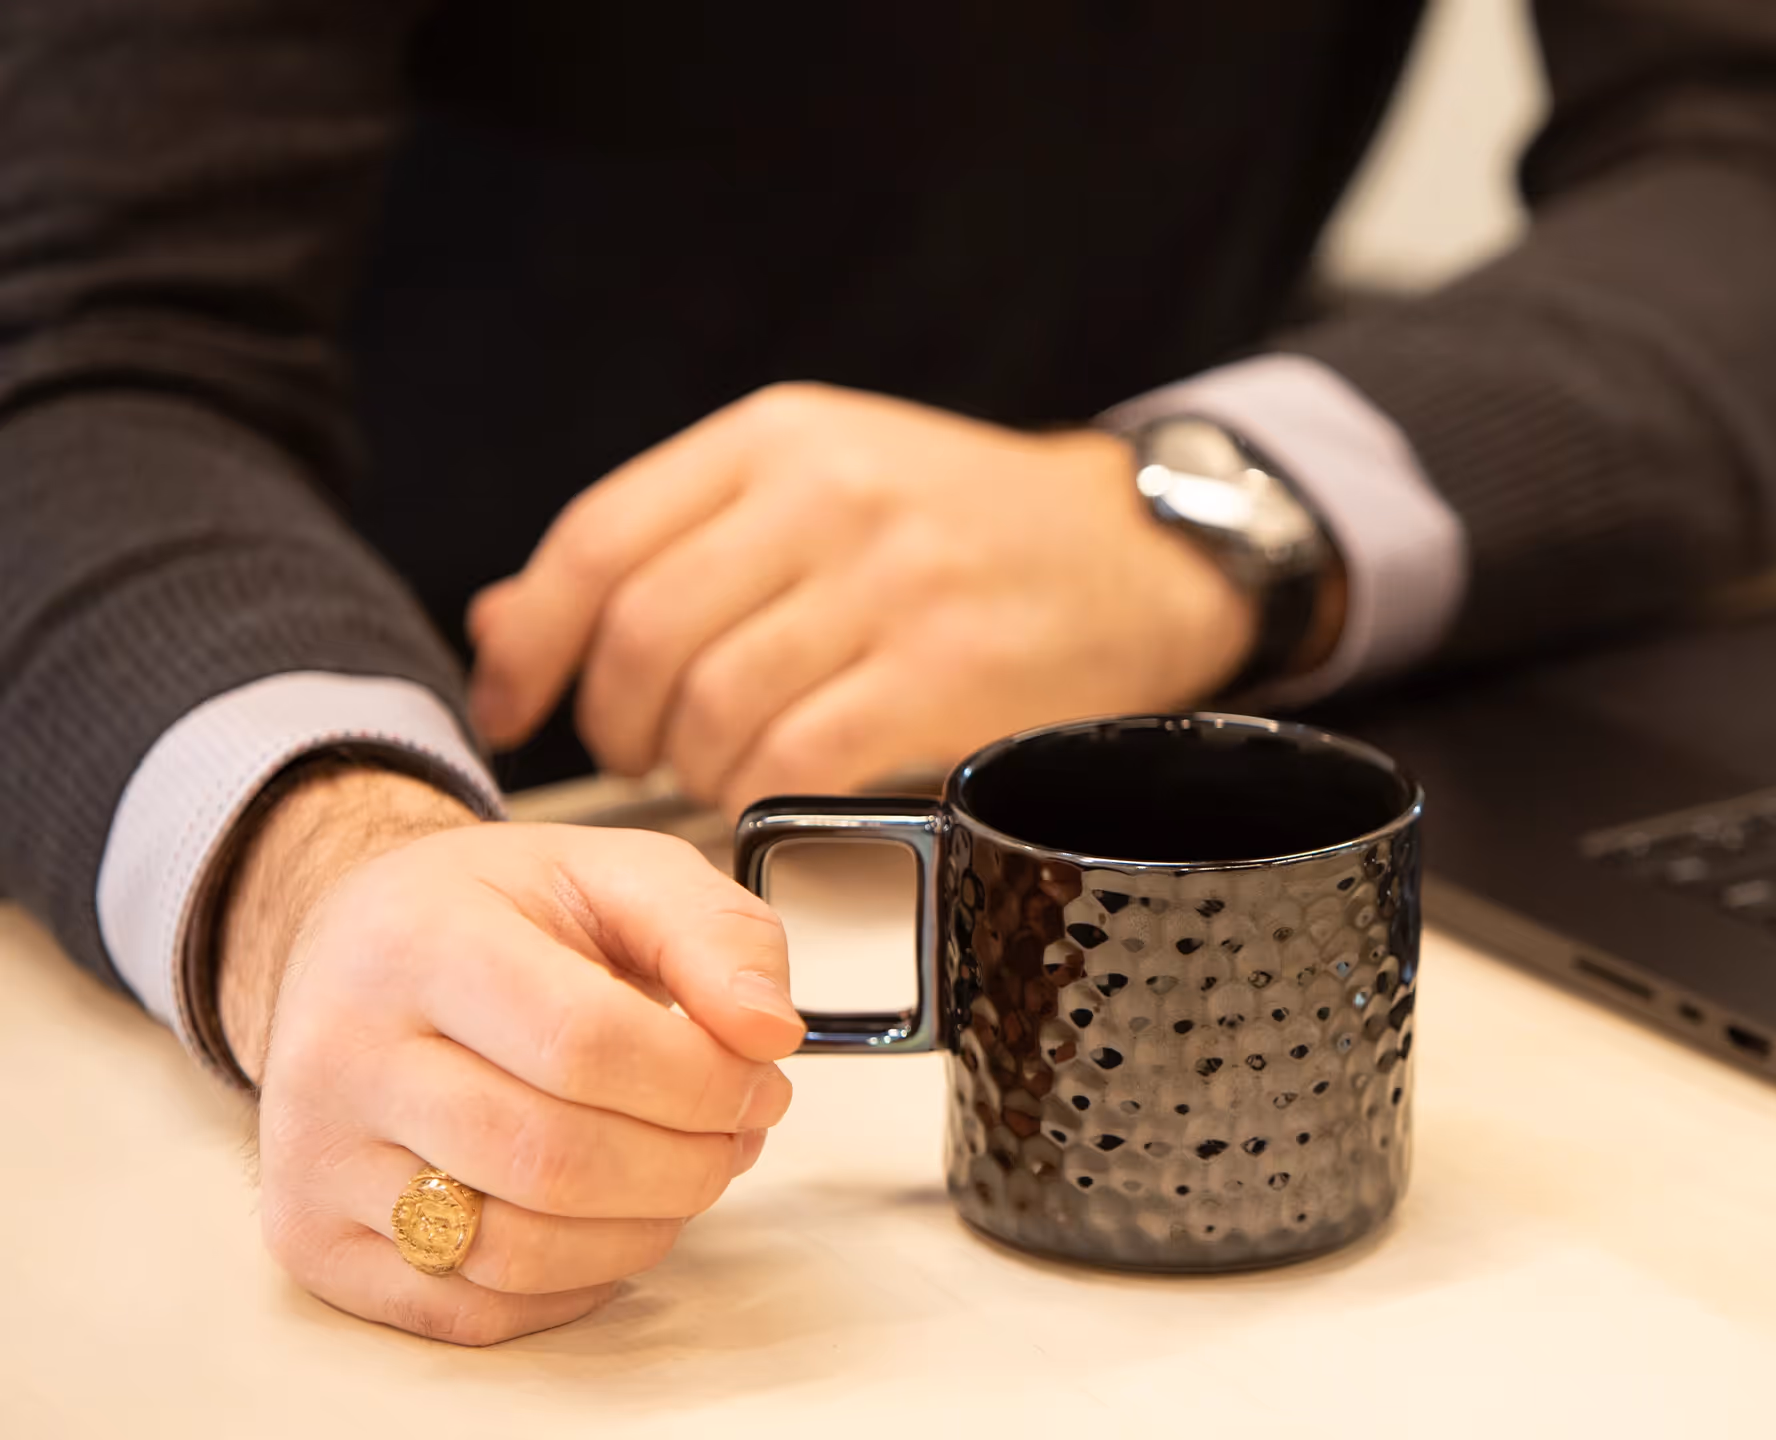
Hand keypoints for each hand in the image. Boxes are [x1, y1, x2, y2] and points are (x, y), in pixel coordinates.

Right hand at [219, 764, 798, 1344]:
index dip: (703, 1080)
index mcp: (417, 940)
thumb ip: (717, 932)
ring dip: (646, 1228)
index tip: (762, 1077)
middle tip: (738, 1130)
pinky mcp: (315, 1242)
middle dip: (689, 1161)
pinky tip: (611, 1217)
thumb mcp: (618, 873)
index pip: (585, 1042)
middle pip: (555, 1158)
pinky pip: (473, 1308)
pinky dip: (575, 1281)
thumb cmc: (498, 913)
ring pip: (516, 1249)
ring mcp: (315, 1158)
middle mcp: (341, 1053)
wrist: (356, 945)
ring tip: (687, 1169)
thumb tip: (771, 1032)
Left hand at [465, 383, 1257, 812]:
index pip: (598, 539)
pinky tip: (773, 792)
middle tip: (635, 752)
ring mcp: (892, 580)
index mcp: (777, 437)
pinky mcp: (948, 669)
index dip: (533, 642)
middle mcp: (826, 494)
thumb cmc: (967, 528)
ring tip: (714, 772)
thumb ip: (667, 543)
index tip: (515, 705)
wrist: (1139, 553)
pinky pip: (796, 756)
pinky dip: (760, 794)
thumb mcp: (815, 483)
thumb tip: (504, 629)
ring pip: (714, 704)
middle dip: (613, 722)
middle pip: (644, 633)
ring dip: (690, 766)